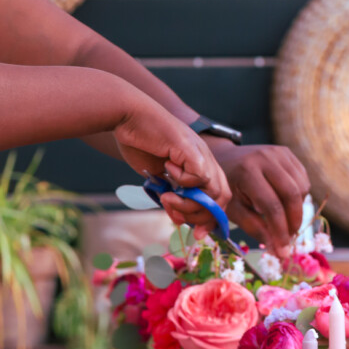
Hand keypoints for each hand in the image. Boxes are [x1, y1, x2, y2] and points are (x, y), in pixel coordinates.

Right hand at [114, 100, 231, 231]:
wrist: (127, 115)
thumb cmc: (138, 141)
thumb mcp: (157, 176)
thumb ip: (170, 195)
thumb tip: (179, 218)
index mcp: (199, 165)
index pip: (218, 198)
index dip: (211, 218)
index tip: (197, 233)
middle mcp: (205, 158)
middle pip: (221, 198)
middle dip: (201, 216)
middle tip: (176, 216)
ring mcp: (200, 152)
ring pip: (214, 191)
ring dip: (190, 204)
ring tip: (168, 198)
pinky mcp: (191, 148)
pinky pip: (200, 176)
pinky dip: (184, 180)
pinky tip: (167, 169)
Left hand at [208, 141, 309, 257]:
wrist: (224, 159)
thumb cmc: (227, 188)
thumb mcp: (232, 209)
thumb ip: (254, 228)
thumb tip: (278, 250)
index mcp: (247, 171)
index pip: (271, 205)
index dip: (280, 231)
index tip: (283, 250)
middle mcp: (265, 157)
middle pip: (292, 195)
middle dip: (294, 221)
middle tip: (288, 238)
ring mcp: (277, 152)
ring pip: (301, 188)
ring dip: (297, 210)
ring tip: (283, 221)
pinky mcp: (286, 152)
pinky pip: (303, 180)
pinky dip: (299, 197)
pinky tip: (284, 203)